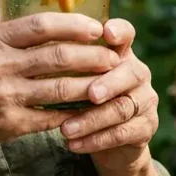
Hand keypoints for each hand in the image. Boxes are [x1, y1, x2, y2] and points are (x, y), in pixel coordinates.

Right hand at [0, 13, 119, 171]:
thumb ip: (5, 34)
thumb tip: (45, 19)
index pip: (43, 25)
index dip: (76, 25)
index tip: (97, 28)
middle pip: (60, 56)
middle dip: (94, 56)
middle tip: (113, 57)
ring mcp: (5, 97)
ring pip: (62, 88)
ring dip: (91, 85)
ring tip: (108, 82)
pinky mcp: (10, 125)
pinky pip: (52, 116)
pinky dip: (73, 113)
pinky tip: (87, 110)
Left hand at [59, 19, 158, 173]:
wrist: (111, 140)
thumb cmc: (86, 98)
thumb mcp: (77, 76)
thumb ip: (66, 62)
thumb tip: (30, 51)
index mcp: (121, 54)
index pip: (126, 33)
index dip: (119, 30)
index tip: (106, 33)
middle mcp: (138, 73)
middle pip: (130, 73)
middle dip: (107, 83)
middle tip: (90, 94)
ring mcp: (145, 100)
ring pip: (122, 108)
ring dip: (92, 119)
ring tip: (65, 129)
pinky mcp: (146, 127)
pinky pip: (122, 134)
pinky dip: (95, 140)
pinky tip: (73, 144)